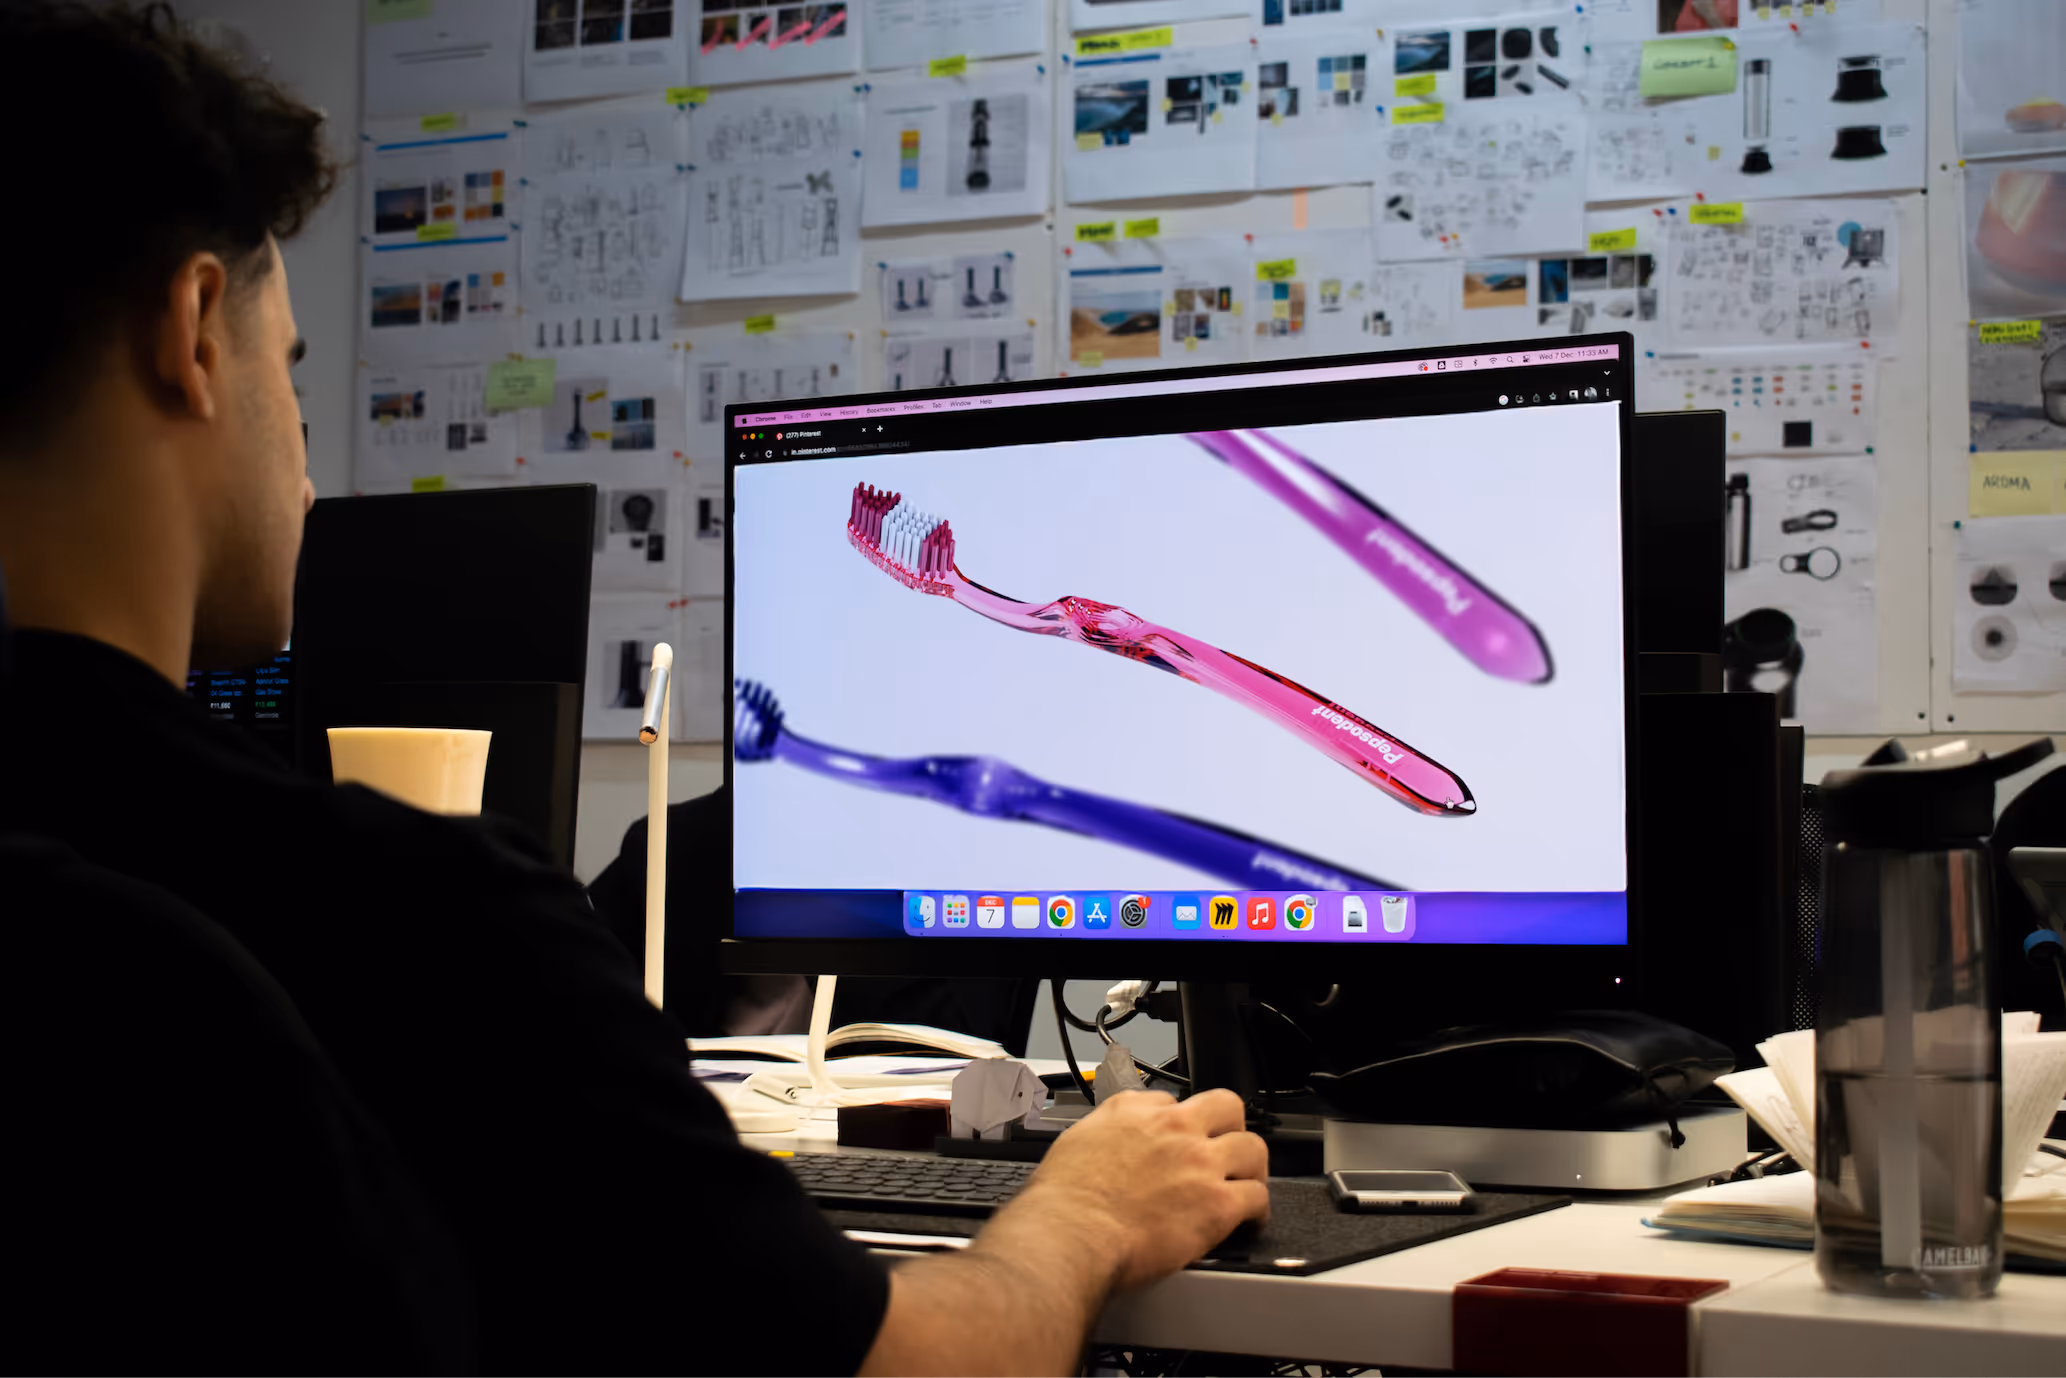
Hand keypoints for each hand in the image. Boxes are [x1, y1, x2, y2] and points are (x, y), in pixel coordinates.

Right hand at [1010, 1088, 1268, 1291]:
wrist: (1071, 1235)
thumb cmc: (1064, 1202)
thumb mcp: (1075, 1142)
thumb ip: (1103, 1132)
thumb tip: (1110, 1140)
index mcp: (1133, 1110)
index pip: (1171, 1100)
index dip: (1179, 1122)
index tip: (1180, 1137)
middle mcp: (1172, 1129)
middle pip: (1226, 1107)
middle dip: (1230, 1128)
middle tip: (1226, 1148)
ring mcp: (1199, 1164)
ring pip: (1252, 1149)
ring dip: (1250, 1168)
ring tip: (1245, 1183)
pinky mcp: (1217, 1204)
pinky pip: (1257, 1197)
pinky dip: (1256, 1210)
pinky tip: (1249, 1219)